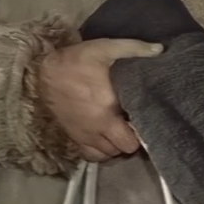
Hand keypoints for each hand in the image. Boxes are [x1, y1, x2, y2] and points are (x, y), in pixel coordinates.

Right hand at [37, 38, 162, 161]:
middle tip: (136, 124)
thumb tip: (160, 49)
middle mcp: (96, 129)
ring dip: (117, 145)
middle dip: (132, 140)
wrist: (43, 72)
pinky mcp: (73, 136)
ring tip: (124, 129)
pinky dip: (101, 151)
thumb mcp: (106, 48)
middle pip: (123, 150)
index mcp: (107, 111)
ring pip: (108, 154)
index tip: (148, 120)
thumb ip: (134, 48)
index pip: (131, 140)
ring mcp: (83, 135)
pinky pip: (90, 155)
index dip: (143, 133)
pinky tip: (107, 137)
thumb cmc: (77, 60)